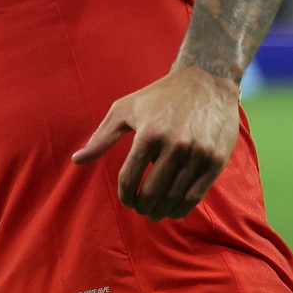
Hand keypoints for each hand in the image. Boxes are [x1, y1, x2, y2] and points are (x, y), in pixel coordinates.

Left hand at [71, 63, 239, 220]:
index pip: (130, 177)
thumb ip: (102, 137)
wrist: (206, 80)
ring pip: (174, 197)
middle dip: (142, 207)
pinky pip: (196, 195)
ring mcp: (197, 154)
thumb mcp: (125, 109)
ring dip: (161, 211)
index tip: (127, 200)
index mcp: (148, 134)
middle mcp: (174, 145)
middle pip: (152, 192)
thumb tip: (76, 160)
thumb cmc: (160, 95)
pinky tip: (174, 209)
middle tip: (141, 209)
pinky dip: (182, 208)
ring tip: (155, 212)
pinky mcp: (215, 160)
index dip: (125, 195)